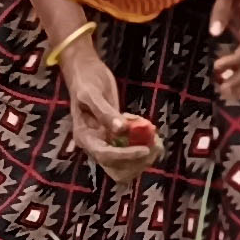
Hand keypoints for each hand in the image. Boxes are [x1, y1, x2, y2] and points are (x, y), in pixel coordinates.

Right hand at [59, 37, 156, 189]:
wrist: (86, 71)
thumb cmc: (86, 80)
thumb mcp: (93, 93)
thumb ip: (105, 112)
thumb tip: (121, 130)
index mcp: (85, 137)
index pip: (105, 156)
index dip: (126, 156)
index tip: (145, 149)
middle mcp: (95, 144)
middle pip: (116, 168)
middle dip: (137, 161)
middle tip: (154, 144)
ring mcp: (106, 142)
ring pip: (126, 165)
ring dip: (143, 157)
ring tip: (154, 138)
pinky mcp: (116, 138)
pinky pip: (131, 151)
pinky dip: (143, 146)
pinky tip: (149, 131)